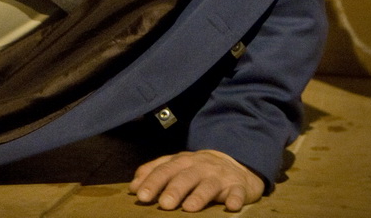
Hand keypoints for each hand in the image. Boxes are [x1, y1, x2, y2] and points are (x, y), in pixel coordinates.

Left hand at [132, 150, 263, 211]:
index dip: (152, 182)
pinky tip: (231, 207)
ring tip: (189, 208)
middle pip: (185, 177)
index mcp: (182, 161)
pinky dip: (235, 199)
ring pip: (208, 185)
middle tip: (164, 204)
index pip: (164, 170)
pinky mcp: (238, 186)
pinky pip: (237, 193)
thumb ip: (154, 172)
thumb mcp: (176, 166)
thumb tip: (133, 188)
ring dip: (199, 196)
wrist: (234, 165)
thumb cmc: (198, 169)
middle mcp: (200, 166)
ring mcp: (220, 176)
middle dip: (174, 190)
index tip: (141, 196)